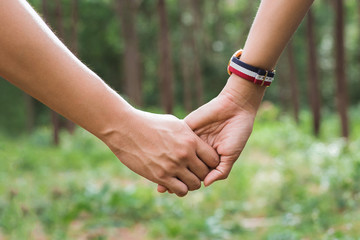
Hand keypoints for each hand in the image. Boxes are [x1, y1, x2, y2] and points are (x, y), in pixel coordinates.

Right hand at [103, 108, 218, 196]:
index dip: (210, 163)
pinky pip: (180, 190)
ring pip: (195, 184)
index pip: (213, 159)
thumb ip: (188, 134)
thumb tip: (196, 140)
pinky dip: (180, 189)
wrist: (126, 128)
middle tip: (193, 173)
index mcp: (190, 140)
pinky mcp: (161, 176)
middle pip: (205, 173)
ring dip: (190, 184)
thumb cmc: (149, 122)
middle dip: (201, 175)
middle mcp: (185, 154)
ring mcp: (173, 166)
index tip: (203, 164)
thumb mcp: (174, 123)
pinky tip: (174, 184)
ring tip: (183, 179)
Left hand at [158, 75, 264, 191]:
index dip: (185, 182)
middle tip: (163, 187)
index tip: (173, 191)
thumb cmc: (237, 133)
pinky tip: (159, 155)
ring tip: (157, 175)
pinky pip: (174, 138)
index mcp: (208, 159)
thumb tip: (205, 184)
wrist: (235, 108)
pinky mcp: (186, 127)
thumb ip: (220, 171)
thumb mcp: (231, 155)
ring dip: (166, 163)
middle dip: (172, 176)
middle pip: (182, 166)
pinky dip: (166, 146)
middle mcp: (197, 151)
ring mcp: (190, 139)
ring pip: (175, 154)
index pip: (194, 174)